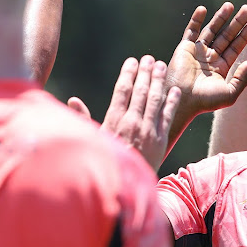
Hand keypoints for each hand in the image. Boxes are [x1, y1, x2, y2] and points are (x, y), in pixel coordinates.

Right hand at [76, 56, 180, 170]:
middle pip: (141, 91)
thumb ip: (84, 118)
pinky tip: (175, 90)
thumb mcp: (92, 140)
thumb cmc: (105, 162)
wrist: (124, 187)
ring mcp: (148, 130)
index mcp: (114, 120)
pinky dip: (172, 102)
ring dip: (159, 81)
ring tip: (162, 66)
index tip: (132, 61)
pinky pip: (168, 116)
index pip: (122, 90)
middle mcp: (132, 122)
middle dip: (145, 73)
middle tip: (149, 58)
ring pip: (155, 100)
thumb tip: (72, 100)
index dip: (128, 74)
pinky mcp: (161, 139)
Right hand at [166, 3, 246, 119]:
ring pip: (211, 30)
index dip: (244, 36)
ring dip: (220, 17)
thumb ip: (242, 79)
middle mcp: (210, 58)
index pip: (235, 48)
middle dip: (237, 22)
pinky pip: (191, 31)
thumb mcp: (230, 93)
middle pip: (226, 36)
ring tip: (230, 5)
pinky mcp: (184, 48)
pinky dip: (196, 20)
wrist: (182, 101)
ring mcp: (197, 52)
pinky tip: (203, 9)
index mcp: (221, 68)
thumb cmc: (205, 101)